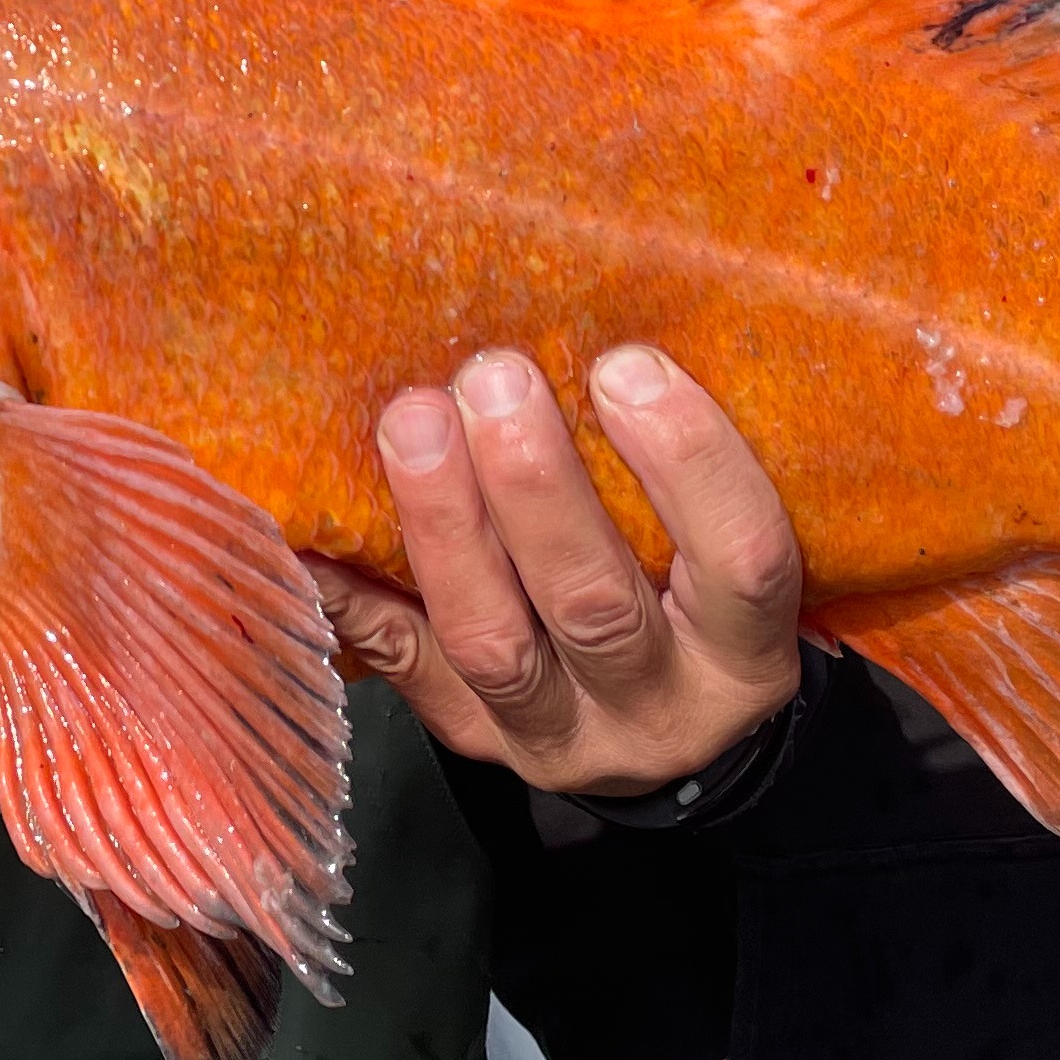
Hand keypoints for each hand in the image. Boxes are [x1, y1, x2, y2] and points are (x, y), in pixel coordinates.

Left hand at [314, 345, 803, 799]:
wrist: (660, 734)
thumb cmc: (695, 600)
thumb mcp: (727, 550)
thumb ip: (688, 469)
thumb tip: (607, 319)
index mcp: (744, 657)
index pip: (742, 561)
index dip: (688, 462)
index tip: (625, 365)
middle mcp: (657, 711)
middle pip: (594, 604)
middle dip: (534, 485)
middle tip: (493, 376)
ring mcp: (558, 736)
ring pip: (491, 642)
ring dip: (444, 524)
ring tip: (412, 422)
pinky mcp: (474, 739)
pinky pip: (401, 665)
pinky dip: (351, 592)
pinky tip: (314, 528)